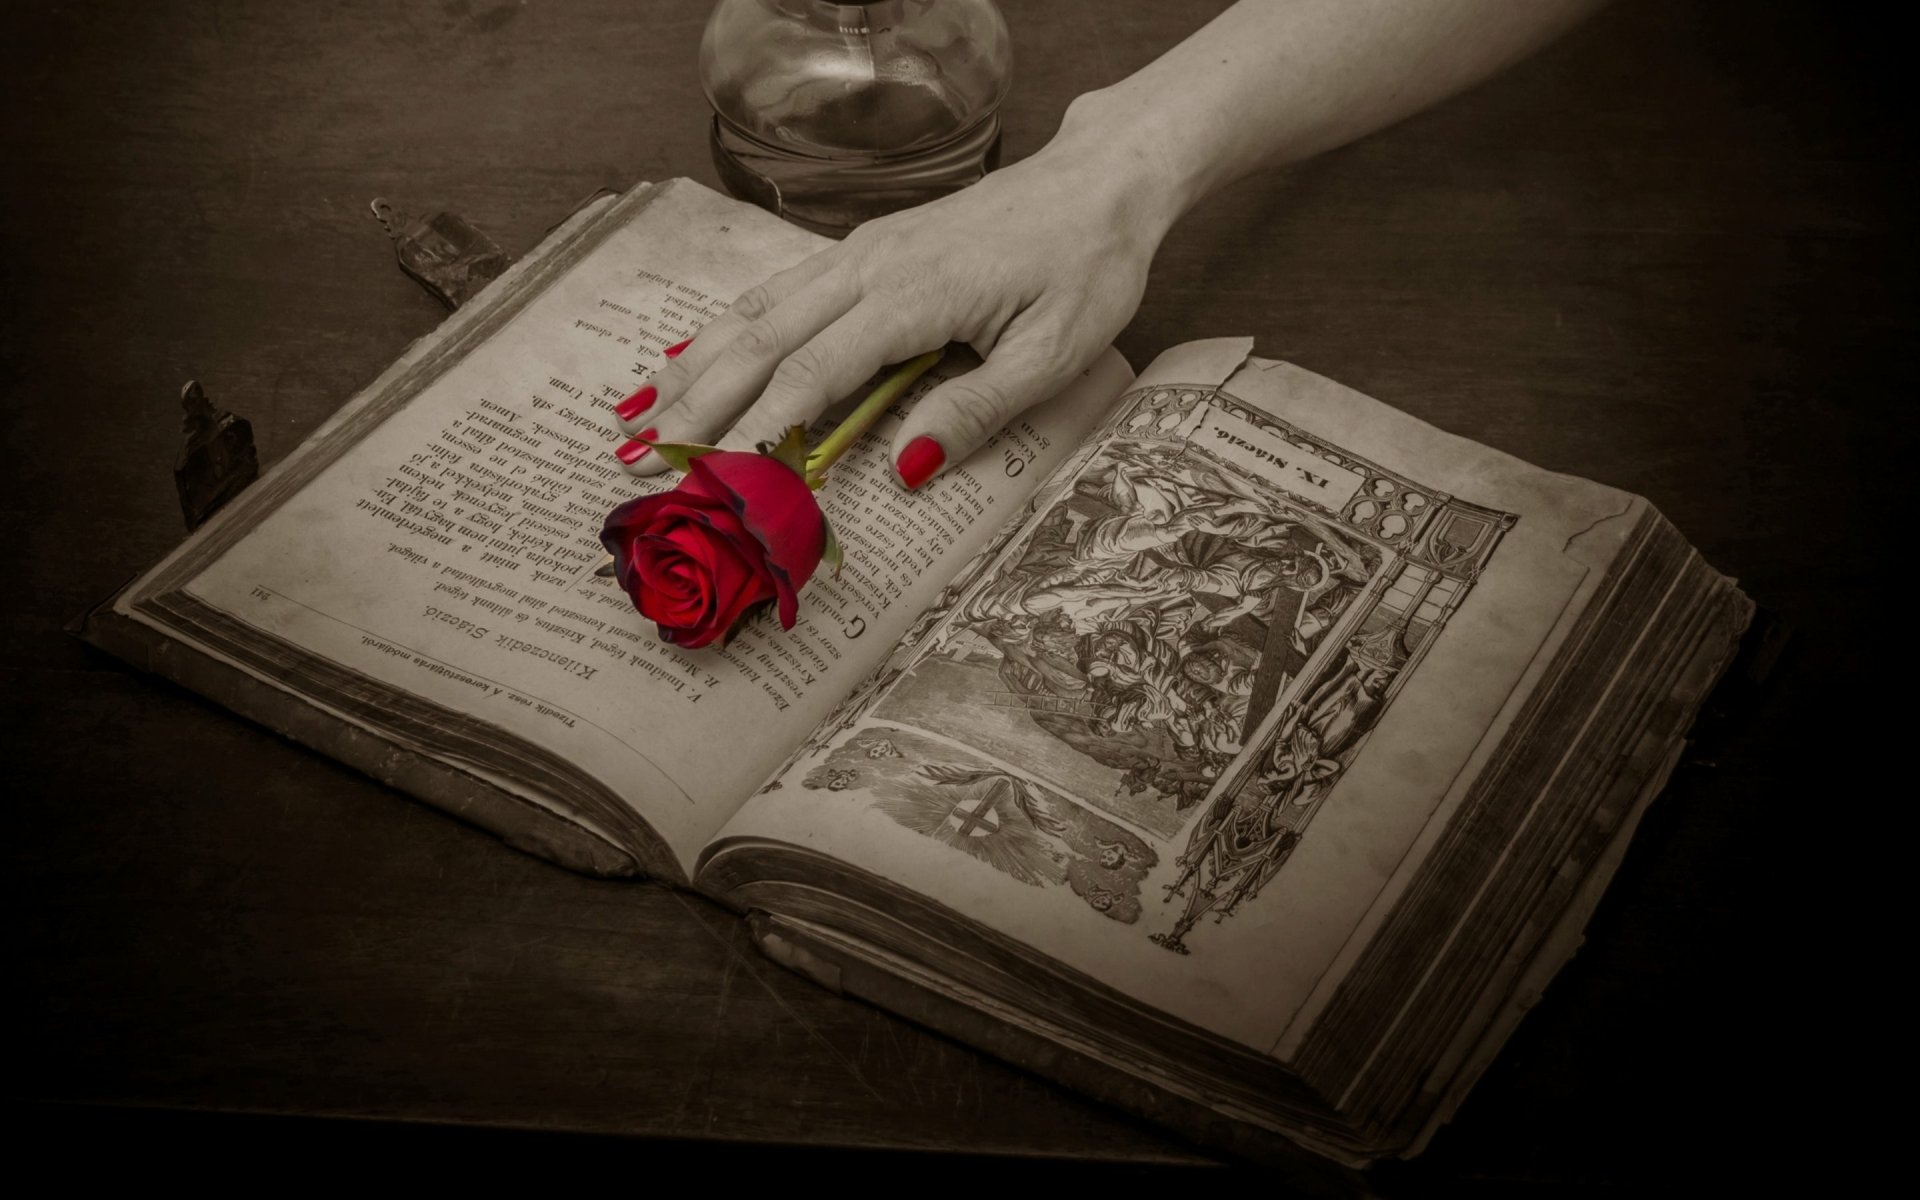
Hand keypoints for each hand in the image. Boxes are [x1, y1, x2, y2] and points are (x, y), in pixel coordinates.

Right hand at [613, 128, 1178, 488]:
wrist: (1099, 184)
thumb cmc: (1085, 267)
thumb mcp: (1052, 352)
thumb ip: (977, 408)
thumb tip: (906, 470)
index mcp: (913, 295)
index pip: (814, 371)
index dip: (758, 430)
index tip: (713, 480)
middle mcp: (869, 266)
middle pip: (761, 340)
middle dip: (696, 404)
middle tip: (639, 459)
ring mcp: (861, 253)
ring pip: (756, 311)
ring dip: (694, 365)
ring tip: (636, 414)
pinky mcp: (865, 251)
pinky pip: (778, 292)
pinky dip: (725, 330)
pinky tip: (691, 355)